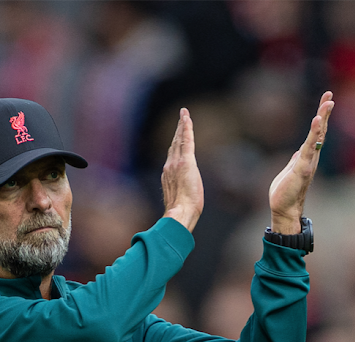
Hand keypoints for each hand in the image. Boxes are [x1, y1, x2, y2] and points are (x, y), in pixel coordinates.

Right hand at [161, 108, 203, 232]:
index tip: (177, 135)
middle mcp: (169, 167)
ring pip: (179, 140)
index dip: (175, 143)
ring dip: (182, 125)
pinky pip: (186, 141)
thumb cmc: (181, 214)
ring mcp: (176, 163)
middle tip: (182, 117)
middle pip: (174, 144)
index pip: (173, 156)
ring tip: (184, 114)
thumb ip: (177, 196)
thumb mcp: (178, 202)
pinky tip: (186, 118)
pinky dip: (186, 128)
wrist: (179, 214)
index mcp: (168, 175)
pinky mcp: (186, 162)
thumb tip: (177, 205)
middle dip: (178, 130)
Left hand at [268, 91, 333, 233]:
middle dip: (324, 112)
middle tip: (329, 95)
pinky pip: (309, 148)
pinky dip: (314, 134)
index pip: (316, 133)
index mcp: (307, 156)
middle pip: (320, 131)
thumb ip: (295, 160)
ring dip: (322, 119)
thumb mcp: (290, 171)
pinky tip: (317, 121)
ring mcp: (309, 162)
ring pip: (318, 137)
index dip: (321, 116)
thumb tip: (298, 152)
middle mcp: (312, 157)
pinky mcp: (303, 168)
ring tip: (328, 103)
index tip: (326, 99)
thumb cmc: (285, 193)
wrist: (284, 210)